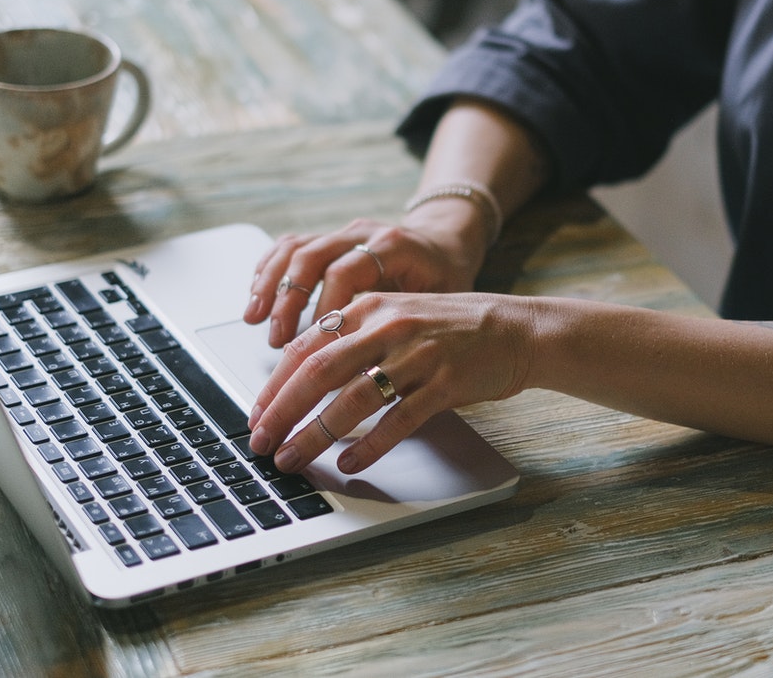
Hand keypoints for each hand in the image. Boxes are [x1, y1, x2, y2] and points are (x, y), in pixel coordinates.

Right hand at [243, 216, 485, 348]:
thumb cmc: (445, 281)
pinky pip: (288, 246)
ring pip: (294, 248)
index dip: (325, 308)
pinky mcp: (327, 239)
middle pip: (311, 256)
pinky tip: (256, 299)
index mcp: (393, 246)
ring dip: (270, 286)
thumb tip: (369, 376)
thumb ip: (405, 331)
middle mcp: (362, 233)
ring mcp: (341, 233)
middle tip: (277, 340)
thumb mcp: (439, 305)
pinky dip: (267, 271)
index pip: (346, 271)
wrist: (445, 245)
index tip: (317, 344)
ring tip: (254, 320)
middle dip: (288, 301)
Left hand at [246, 290, 538, 473]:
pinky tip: (349, 464)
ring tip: (294, 459)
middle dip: (282, 411)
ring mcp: (417, 355)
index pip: (305, 347)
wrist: (516, 329)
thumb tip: (302, 378)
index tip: (256, 416)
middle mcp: (388, 327)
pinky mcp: (445, 383)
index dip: (274, 385)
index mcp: (368, 308)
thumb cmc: (451, 329)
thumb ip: (352, 339)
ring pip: (352, 399)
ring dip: (316, 434)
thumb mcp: (395, 318)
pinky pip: (398, 419)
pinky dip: (369, 446)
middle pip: (318, 372)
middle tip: (261, 442)